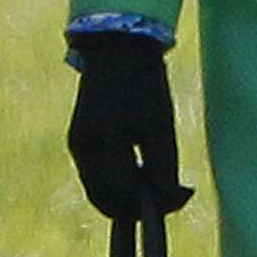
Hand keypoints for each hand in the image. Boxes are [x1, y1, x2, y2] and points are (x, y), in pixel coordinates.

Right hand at [66, 31, 196, 219]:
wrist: (117, 47)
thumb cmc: (145, 84)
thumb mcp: (161, 127)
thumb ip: (163, 170)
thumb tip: (172, 202)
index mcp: (99, 147)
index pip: (120, 200)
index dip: (150, 209)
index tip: (180, 198)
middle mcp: (81, 151)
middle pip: (105, 201)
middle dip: (136, 206)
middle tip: (172, 193)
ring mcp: (76, 145)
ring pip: (100, 190)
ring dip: (127, 195)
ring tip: (159, 179)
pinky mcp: (79, 139)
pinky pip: (97, 175)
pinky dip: (118, 182)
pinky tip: (143, 170)